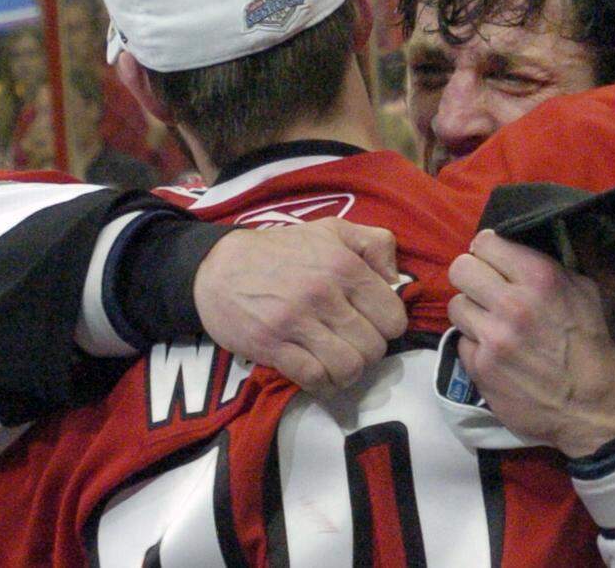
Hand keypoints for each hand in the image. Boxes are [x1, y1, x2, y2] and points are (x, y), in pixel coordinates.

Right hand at [193, 218, 407, 394]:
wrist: (216, 267)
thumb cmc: (281, 251)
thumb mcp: (332, 230)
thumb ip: (375, 243)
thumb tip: (397, 279)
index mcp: (344, 266)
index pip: (393, 318)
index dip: (387, 326)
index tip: (372, 323)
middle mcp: (324, 294)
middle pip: (373, 348)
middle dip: (367, 351)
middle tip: (352, 343)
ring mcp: (296, 322)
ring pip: (348, 368)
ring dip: (347, 372)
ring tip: (338, 361)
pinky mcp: (272, 346)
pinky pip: (314, 379)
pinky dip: (323, 384)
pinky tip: (319, 374)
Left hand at [447, 229, 614, 457]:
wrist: (593, 407)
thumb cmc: (595, 345)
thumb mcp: (595, 291)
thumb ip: (571, 258)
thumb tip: (558, 229)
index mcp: (540, 278)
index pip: (485, 243)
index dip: (488, 250)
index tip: (494, 260)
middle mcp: (511, 304)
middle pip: (460, 269)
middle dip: (472, 276)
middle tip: (484, 288)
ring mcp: (492, 338)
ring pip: (456, 305)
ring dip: (471, 311)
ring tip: (489, 321)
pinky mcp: (479, 367)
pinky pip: (461, 341)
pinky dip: (475, 344)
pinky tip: (494, 350)